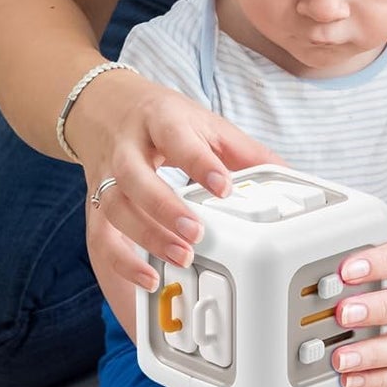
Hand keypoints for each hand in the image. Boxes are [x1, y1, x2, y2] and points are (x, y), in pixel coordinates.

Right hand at [72, 71, 280, 290]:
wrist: (105, 107)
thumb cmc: (163, 120)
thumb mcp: (206, 124)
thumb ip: (246, 152)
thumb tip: (290, 177)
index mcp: (160, 119)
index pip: (176, 136)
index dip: (198, 163)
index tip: (222, 187)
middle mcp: (127, 146)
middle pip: (134, 174)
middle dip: (164, 207)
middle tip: (196, 233)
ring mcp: (106, 175)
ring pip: (115, 206)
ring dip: (146, 236)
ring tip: (181, 257)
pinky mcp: (95, 202)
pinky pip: (101, 236)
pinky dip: (121, 263)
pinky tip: (147, 279)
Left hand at [323, 232, 386, 386]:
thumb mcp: (379, 243)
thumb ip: (357, 254)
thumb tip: (322, 266)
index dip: (378, 264)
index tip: (346, 271)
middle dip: (377, 310)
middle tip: (343, 314)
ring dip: (372, 354)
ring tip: (340, 358)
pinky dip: (375, 379)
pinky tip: (350, 378)